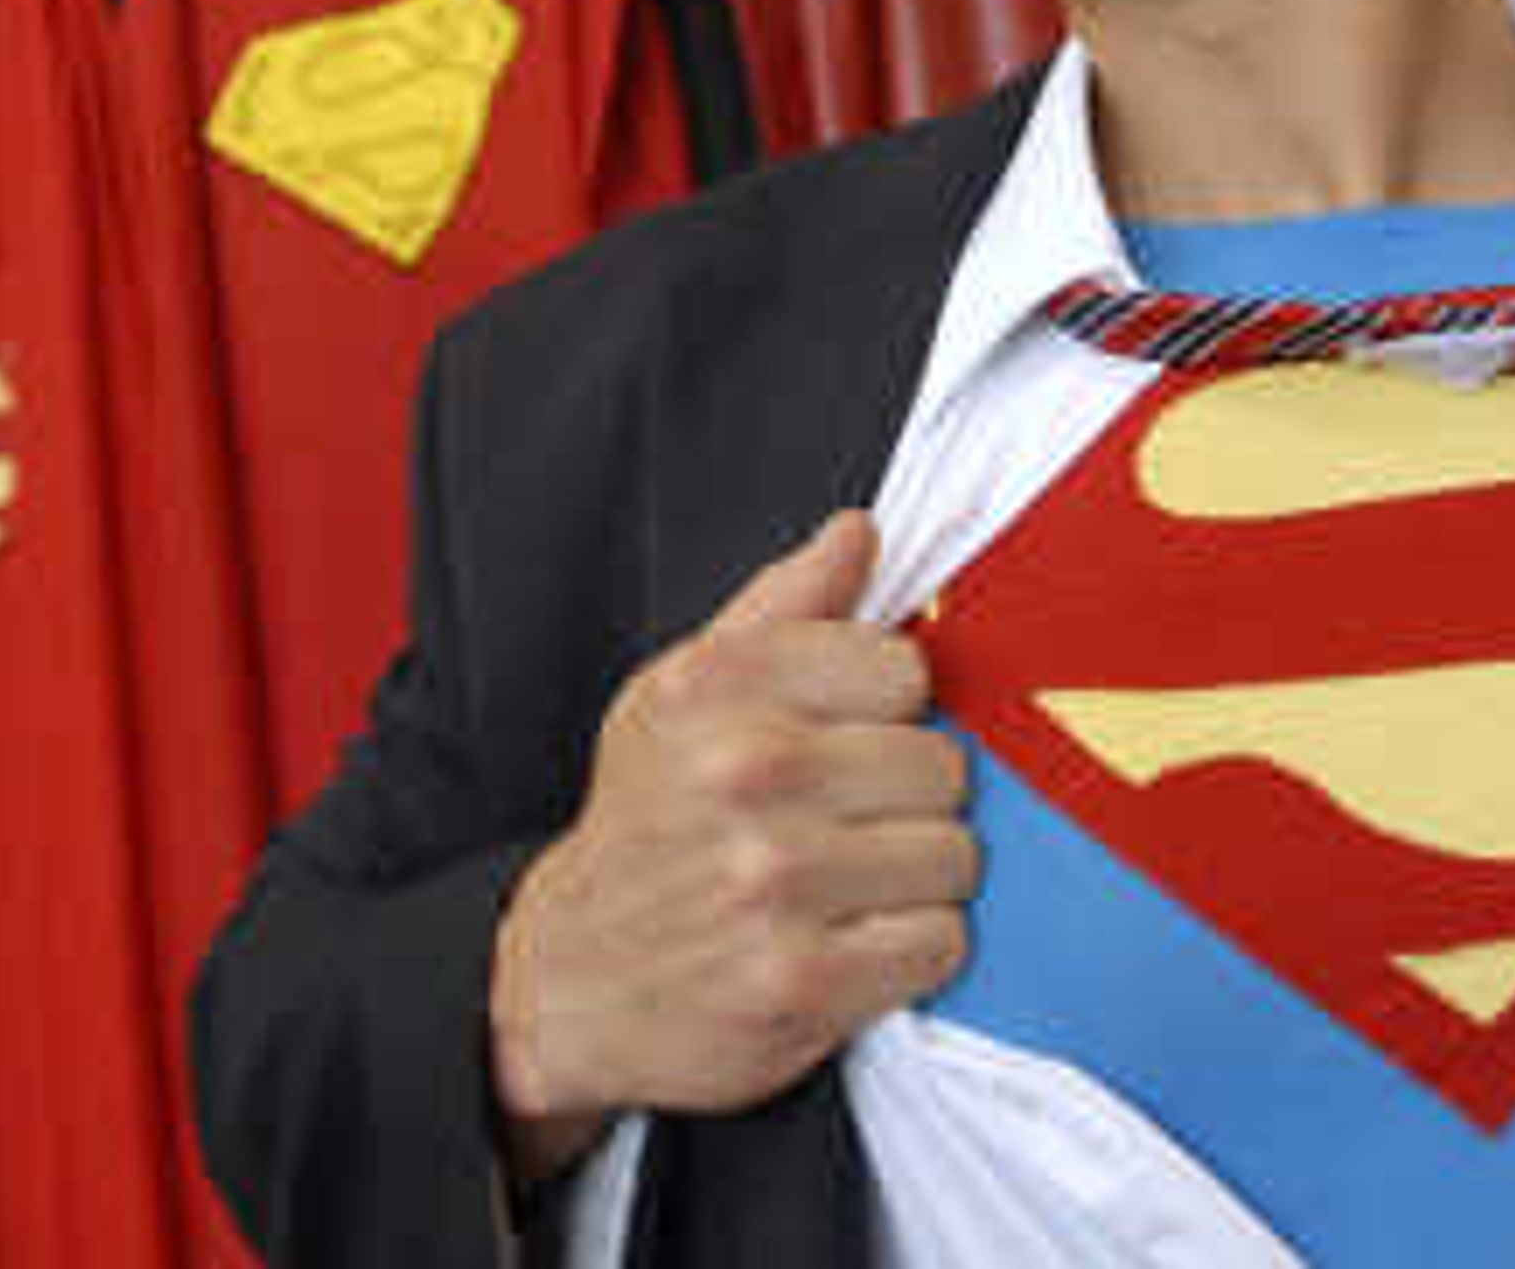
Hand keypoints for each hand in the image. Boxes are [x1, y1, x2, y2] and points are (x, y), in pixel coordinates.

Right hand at [487, 510, 976, 1174]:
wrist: (562, 978)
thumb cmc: (645, 821)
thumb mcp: (681, 693)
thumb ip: (783, 607)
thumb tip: (859, 532)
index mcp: (722, 685)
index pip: (907, 670)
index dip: (887, 713)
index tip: (843, 742)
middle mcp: (749, 770)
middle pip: (943, 766)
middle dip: (908, 801)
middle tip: (848, 824)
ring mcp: (776, 880)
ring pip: (953, 855)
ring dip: (916, 881)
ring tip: (850, 885)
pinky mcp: (802, 981)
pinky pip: (940, 943)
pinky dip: (911, 952)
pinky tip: (851, 942)